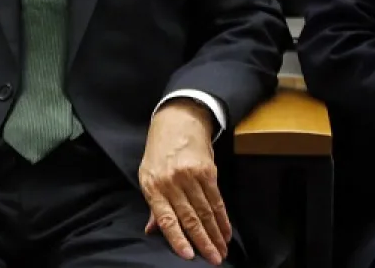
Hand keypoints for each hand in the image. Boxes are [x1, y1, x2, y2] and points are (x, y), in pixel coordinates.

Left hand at [138, 100, 228, 265]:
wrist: (178, 120)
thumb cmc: (159, 151)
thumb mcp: (148, 175)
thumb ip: (153, 204)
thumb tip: (152, 230)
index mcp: (153, 185)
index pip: (166, 218)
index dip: (177, 239)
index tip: (188, 256)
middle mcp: (171, 182)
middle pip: (190, 218)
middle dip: (203, 242)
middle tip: (214, 260)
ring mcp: (190, 176)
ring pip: (205, 211)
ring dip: (215, 234)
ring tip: (222, 250)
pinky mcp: (207, 171)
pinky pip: (216, 199)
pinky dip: (222, 217)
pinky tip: (226, 231)